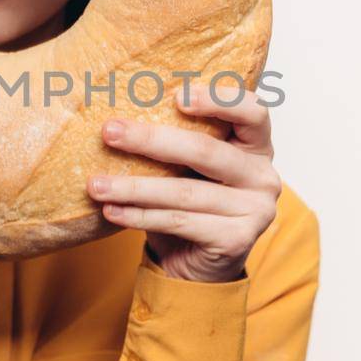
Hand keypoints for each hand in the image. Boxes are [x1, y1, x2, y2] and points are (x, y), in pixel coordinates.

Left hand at [86, 85, 280, 282]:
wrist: (198, 264)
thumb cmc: (189, 203)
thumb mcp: (188, 166)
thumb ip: (176, 137)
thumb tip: (118, 113)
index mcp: (257, 146)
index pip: (253, 112)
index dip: (219, 100)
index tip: (177, 96)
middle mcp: (263, 176)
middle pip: (206, 150)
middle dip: (151, 140)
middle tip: (109, 132)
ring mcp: (254, 210)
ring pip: (185, 191)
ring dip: (134, 187)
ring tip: (97, 184)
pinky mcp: (236, 239)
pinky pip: (178, 221)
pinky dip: (139, 216)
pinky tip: (112, 211)